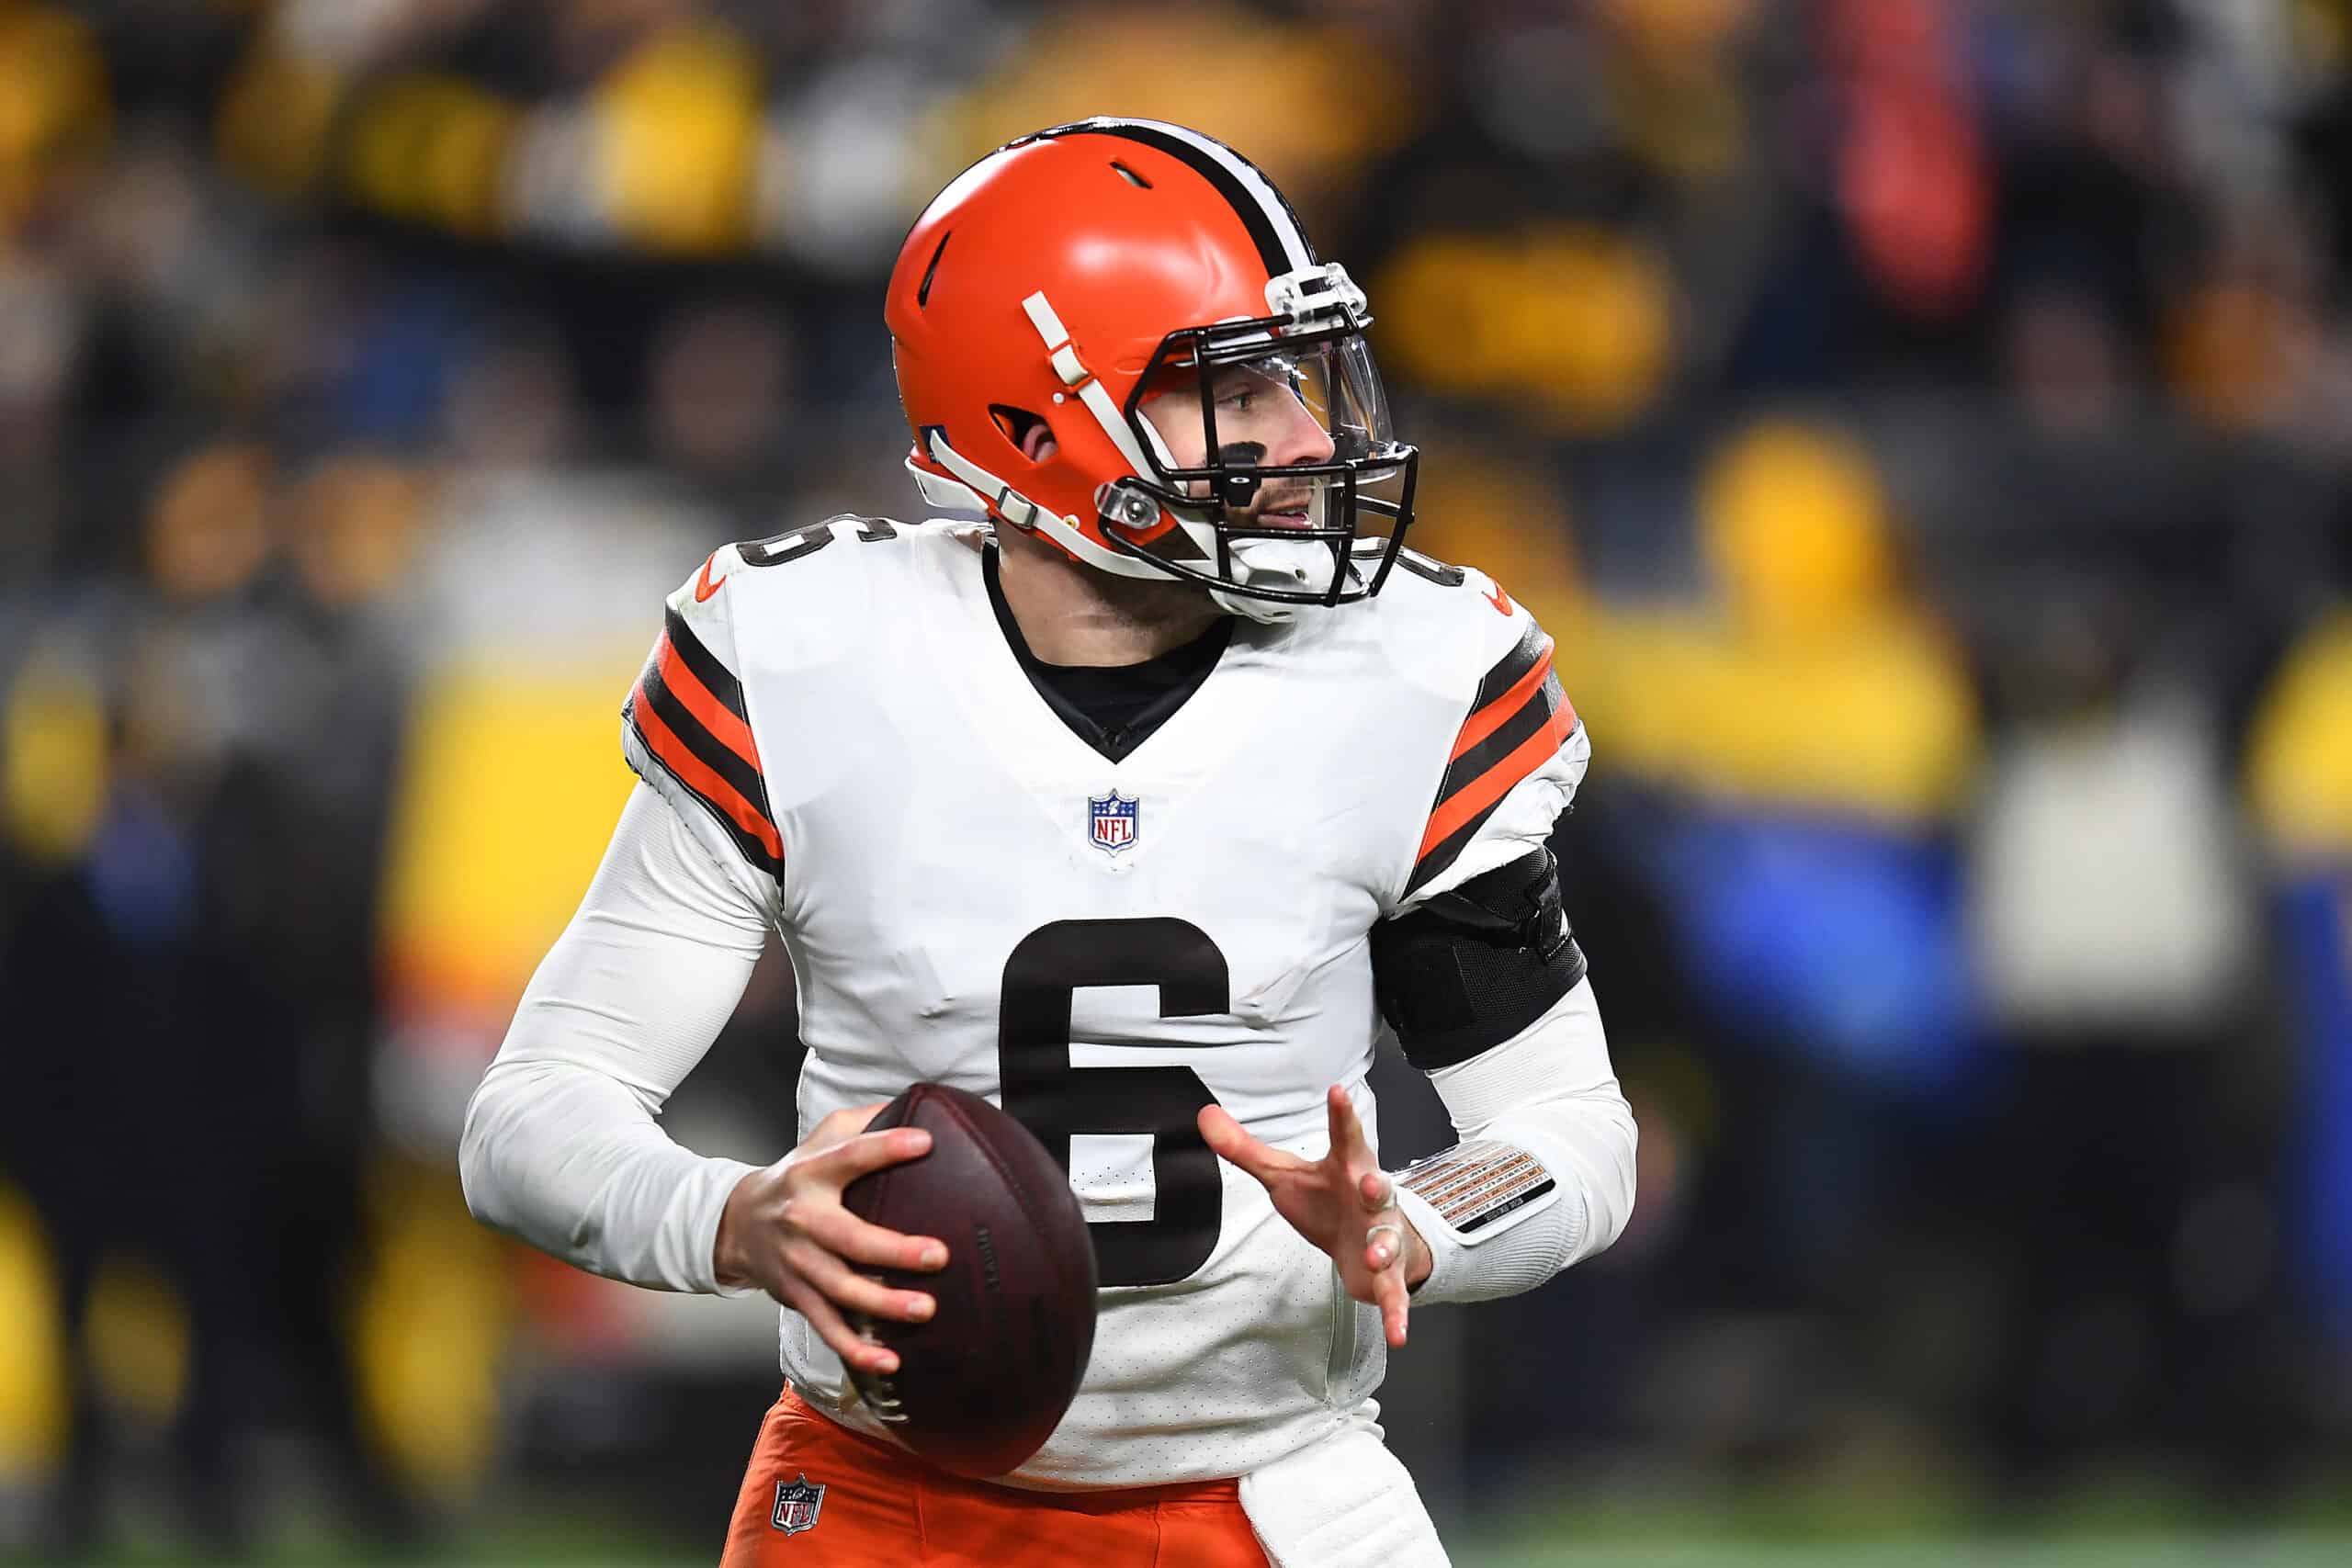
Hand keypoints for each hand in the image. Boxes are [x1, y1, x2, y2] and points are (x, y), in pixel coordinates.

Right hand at [714, 1103, 947, 1375]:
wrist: (736, 1222)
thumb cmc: (796, 1175)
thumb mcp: (819, 1139)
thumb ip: (862, 1122)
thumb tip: (919, 1104)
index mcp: (812, 1173)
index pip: (850, 1156)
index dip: (886, 1148)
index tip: (925, 1142)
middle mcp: (802, 1219)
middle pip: (848, 1238)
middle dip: (894, 1250)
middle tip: (939, 1255)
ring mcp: (798, 1263)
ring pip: (840, 1289)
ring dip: (883, 1304)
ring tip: (925, 1310)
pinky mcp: (797, 1296)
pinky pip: (828, 1328)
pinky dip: (857, 1349)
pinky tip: (890, 1362)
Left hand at [1199, 1084, 1431, 1348]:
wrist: (1365, 1245)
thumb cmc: (1327, 1199)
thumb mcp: (1283, 1174)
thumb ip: (1244, 1149)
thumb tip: (1204, 1115)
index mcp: (1346, 1167)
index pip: (1343, 1136)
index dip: (1341, 1114)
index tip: (1338, 1091)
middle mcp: (1370, 1199)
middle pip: (1377, 1187)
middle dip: (1376, 1183)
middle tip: (1370, 1180)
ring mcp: (1382, 1237)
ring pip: (1388, 1240)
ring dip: (1384, 1247)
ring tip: (1375, 1256)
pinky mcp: (1387, 1275)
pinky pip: (1394, 1294)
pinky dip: (1397, 1313)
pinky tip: (1398, 1333)